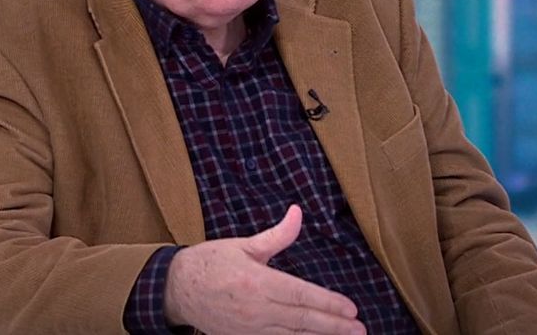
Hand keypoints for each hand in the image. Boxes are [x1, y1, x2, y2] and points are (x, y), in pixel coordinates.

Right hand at [163, 204, 365, 334]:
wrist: (177, 289)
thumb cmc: (210, 263)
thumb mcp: (244, 245)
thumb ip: (277, 235)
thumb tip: (297, 213)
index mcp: (256, 282)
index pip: (300, 295)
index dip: (327, 303)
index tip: (350, 308)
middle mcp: (255, 309)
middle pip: (302, 320)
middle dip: (333, 326)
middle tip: (359, 329)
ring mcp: (249, 329)